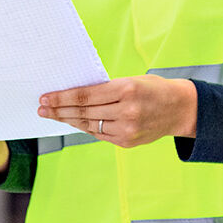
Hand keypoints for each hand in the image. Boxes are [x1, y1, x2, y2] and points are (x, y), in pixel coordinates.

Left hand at [38, 75, 197, 146]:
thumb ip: (106, 89)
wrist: (180, 109)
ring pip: (89, 125)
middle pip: (83, 112)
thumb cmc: (152, 89)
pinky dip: (84, 127)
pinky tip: (71, 122)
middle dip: (58, 110)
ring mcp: (127, 129)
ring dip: (67, 120)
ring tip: (51, 115)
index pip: (85, 95)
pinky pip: (99, 134)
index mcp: (126, 89)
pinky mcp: (127, 142)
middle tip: (41, 107)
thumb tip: (75, 95)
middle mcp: (127, 110)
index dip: (62, 97)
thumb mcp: (131, 81)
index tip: (45, 97)